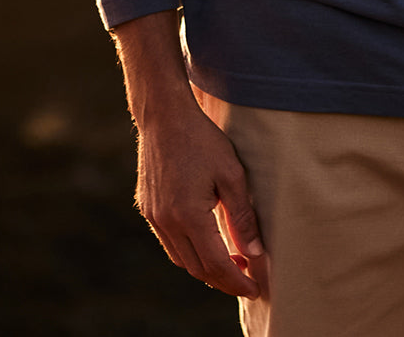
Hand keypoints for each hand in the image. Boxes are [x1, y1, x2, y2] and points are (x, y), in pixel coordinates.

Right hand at [134, 95, 265, 297]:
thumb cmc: (202, 139)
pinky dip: (189, 252)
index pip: (216, 264)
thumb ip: (242, 216)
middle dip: (223, 279)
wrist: (164, 116)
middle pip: (197, 268)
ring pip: (181, 259)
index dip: (237, 281)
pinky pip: (170, 243)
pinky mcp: (148, 209)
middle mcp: (167, 222)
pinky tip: (206, 244)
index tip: (255, 287)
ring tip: (231, 264)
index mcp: (189, 215)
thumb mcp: (231, 174)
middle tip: (247, 278)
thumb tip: (255, 253)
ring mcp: (154, 217)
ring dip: (205, 268)